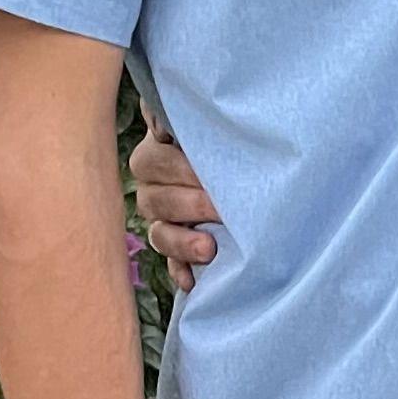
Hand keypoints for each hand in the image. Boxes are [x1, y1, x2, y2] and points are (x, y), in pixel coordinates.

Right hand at [127, 122, 224, 295]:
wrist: (244, 172)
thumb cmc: (225, 141)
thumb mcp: (207, 124)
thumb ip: (177, 116)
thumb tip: (162, 118)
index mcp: (154, 156)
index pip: (154, 162)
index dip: (178, 168)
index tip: (205, 171)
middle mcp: (152, 190)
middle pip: (156, 201)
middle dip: (189, 204)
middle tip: (220, 206)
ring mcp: (162, 223)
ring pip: (160, 235)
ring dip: (183, 242)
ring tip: (209, 248)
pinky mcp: (177, 251)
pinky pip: (173, 266)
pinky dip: (182, 272)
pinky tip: (194, 282)